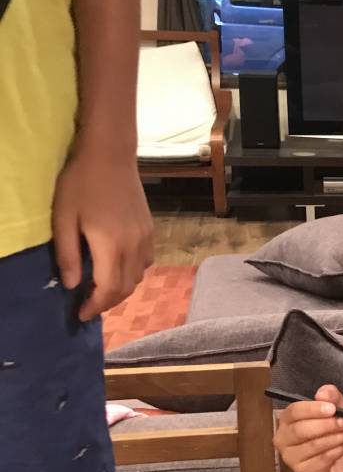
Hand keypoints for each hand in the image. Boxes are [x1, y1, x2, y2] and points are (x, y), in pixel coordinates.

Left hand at [51, 141, 153, 320]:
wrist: (110, 156)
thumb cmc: (80, 183)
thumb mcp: (63, 218)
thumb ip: (67, 254)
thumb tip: (72, 285)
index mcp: (111, 245)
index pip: (107, 288)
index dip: (95, 306)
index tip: (81, 315)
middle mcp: (133, 246)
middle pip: (125, 287)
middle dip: (107, 303)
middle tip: (89, 307)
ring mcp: (145, 238)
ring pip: (138, 277)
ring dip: (121, 290)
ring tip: (102, 291)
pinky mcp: (150, 230)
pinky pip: (145, 263)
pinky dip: (133, 274)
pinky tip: (118, 269)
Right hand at [273, 385, 342, 471]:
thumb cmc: (336, 433)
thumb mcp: (338, 409)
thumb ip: (331, 397)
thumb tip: (322, 393)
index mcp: (287, 419)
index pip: (294, 412)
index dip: (313, 409)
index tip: (332, 408)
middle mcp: (283, 438)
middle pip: (301, 430)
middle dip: (329, 425)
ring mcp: (290, 457)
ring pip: (314, 445)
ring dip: (339, 437)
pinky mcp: (302, 471)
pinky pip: (323, 459)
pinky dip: (340, 449)